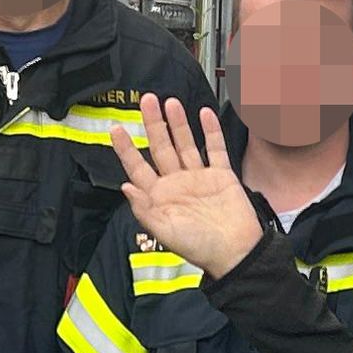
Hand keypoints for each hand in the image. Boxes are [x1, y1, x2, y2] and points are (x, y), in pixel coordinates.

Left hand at [109, 94, 260, 277]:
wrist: (236, 251)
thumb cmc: (200, 247)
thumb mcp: (165, 231)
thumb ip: (144, 209)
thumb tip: (125, 186)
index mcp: (160, 197)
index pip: (137, 168)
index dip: (126, 149)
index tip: (116, 129)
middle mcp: (177, 184)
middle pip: (161, 147)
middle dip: (153, 124)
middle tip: (147, 101)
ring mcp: (199, 177)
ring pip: (185, 143)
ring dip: (178, 123)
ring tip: (170, 102)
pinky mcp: (221, 175)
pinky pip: (214, 149)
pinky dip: (210, 131)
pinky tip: (204, 114)